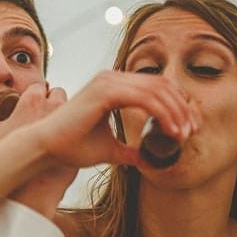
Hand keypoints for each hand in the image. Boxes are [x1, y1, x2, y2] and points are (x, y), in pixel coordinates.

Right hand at [0, 84, 74, 216]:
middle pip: (58, 93)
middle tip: (47, 121)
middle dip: (54, 103)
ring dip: (67, 114)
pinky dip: (79, 128)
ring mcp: (71, 118)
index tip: (33, 112)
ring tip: (60, 130)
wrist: (31, 188)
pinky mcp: (85, 132)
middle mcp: (52, 104)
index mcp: (31, 100)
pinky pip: (84, 123)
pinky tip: (70, 141)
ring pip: (73, 106)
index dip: (36, 98)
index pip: (38, 88)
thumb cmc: (8, 163)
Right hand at [33, 71, 195, 168]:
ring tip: (183, 134)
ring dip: (175, 112)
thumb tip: (147, 159)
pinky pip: (145, 98)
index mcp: (112, 86)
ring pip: (156, 90)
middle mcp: (111, 78)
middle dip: (182, 108)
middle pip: (161, 84)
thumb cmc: (70, 147)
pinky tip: (170, 131)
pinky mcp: (105, 91)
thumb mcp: (108, 149)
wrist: (45, 148)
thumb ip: (129, 150)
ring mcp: (107, 81)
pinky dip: (162, 114)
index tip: (187, 128)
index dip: (176, 105)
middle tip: (192, 131)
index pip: (154, 87)